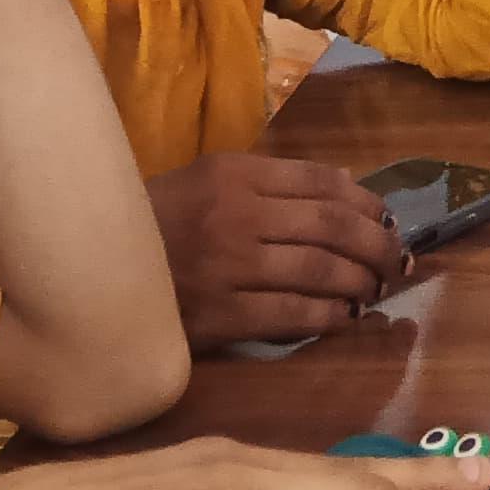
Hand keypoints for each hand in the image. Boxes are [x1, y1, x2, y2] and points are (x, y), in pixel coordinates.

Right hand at [148, 152, 408, 347]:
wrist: (92, 268)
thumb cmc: (157, 223)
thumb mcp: (208, 181)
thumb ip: (271, 182)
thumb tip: (348, 192)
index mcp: (234, 173)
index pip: (321, 182)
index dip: (367, 203)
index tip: (389, 219)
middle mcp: (236, 214)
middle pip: (331, 226)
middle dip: (376, 244)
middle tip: (397, 261)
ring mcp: (228, 266)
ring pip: (320, 270)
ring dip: (360, 281)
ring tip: (376, 289)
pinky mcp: (220, 315)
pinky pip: (292, 315)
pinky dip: (329, 316)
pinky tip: (346, 317)